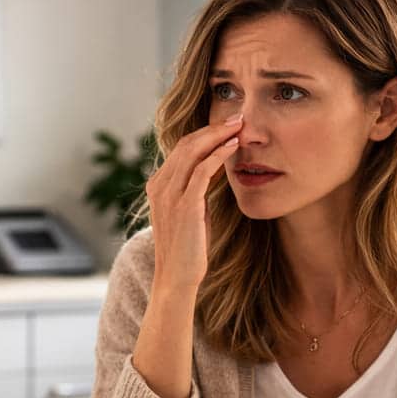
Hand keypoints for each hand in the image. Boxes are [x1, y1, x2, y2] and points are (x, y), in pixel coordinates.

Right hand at [144, 113, 243, 293]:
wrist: (176, 279)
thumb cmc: (187, 250)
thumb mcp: (188, 214)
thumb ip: (194, 192)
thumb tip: (212, 172)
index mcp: (157, 187)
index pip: (180, 149)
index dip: (204, 134)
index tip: (226, 127)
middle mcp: (159, 186)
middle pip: (186, 143)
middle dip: (213, 128)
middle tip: (237, 118)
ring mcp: (169, 195)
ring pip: (193, 151)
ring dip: (218, 135)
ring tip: (239, 126)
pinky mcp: (185, 204)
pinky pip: (203, 169)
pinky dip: (219, 153)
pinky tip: (234, 146)